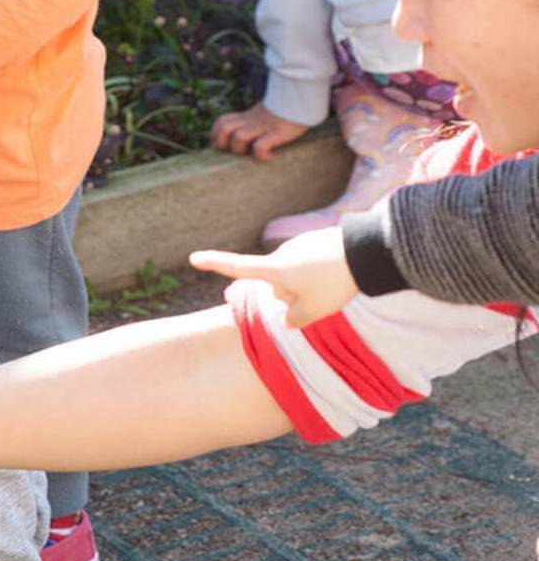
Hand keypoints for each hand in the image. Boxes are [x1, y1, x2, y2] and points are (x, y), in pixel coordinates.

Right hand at [190, 226, 358, 327]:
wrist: (367, 251)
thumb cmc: (335, 283)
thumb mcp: (314, 311)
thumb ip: (294, 319)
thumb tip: (286, 319)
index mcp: (276, 270)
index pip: (238, 268)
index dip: (214, 264)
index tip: (193, 258)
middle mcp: (282, 255)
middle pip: (278, 284)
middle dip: (294, 293)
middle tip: (320, 296)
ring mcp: (298, 246)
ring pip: (296, 274)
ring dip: (310, 283)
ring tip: (334, 283)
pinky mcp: (315, 241)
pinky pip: (311, 264)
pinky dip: (321, 272)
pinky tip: (339, 273)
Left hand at [211, 101, 306, 160]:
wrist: (305, 98)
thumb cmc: (287, 110)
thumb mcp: (265, 112)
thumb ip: (254, 118)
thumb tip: (248, 131)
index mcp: (248, 116)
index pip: (222, 121)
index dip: (217, 134)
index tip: (224, 144)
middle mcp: (252, 120)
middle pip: (224, 128)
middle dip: (223, 143)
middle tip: (236, 150)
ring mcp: (264, 127)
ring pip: (238, 137)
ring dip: (240, 149)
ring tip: (251, 152)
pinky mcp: (277, 133)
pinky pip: (261, 147)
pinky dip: (261, 155)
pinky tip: (269, 157)